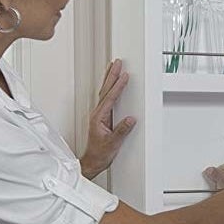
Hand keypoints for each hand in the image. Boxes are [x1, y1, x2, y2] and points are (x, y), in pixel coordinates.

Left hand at [79, 60, 136, 178]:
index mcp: (99, 117)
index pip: (110, 98)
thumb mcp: (114, 143)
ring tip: (114, 68)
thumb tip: (130, 119)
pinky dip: (110, 90)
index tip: (124, 76)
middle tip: (117, 63)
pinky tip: (113, 86)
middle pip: (105, 90)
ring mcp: (99, 115)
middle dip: (111, 75)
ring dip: (109, 79)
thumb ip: (122, 130)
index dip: (118, 86)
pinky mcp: (102, 118)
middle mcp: (97, 114)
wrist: (93, 161)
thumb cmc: (100, 153)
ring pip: (104, 93)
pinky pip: (106, 99)